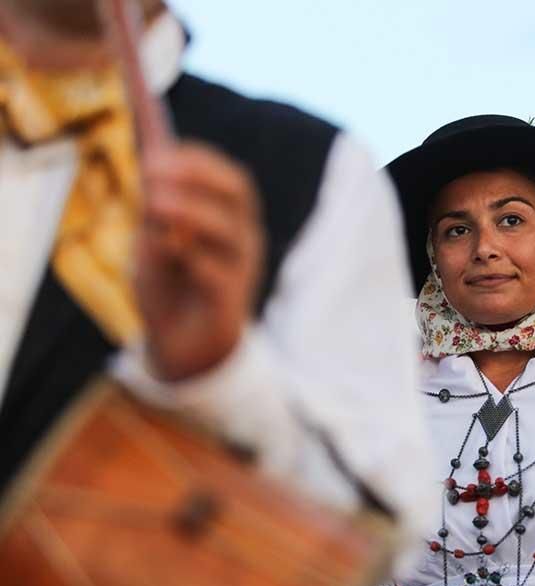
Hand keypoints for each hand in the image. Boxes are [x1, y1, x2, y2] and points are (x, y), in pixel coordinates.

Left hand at [135, 142, 263, 381]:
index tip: (159, 153)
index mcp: (230, 218)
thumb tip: (150, 166)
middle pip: (239, 192)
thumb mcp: (153, 238)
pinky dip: (190, 256)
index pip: (229, 178)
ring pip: (230, 228)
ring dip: (190, 209)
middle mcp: (243, 238)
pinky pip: (217, 271)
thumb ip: (154, 207)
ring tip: (154, 204)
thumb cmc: (168, 285)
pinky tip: (168, 252)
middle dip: (198, 175)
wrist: (178, 343)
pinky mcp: (231, 299)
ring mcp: (242, 268)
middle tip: (153, 170)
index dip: (198, 161)